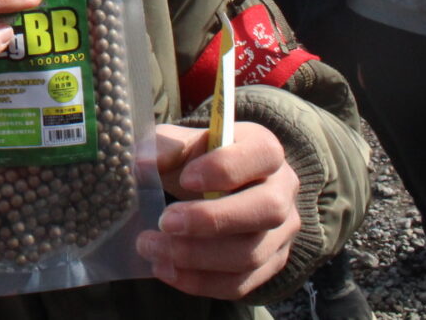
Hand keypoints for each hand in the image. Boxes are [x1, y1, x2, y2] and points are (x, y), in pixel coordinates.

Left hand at [136, 122, 300, 298]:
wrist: (211, 191)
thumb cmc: (195, 161)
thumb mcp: (179, 143)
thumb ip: (164, 147)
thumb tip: (143, 164)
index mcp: (263, 149)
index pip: (263, 154)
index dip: (225, 168)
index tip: (185, 179)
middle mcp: (282, 190)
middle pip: (267, 209)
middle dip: (212, 220)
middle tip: (165, 222)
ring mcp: (281, 232)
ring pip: (251, 253)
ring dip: (196, 256)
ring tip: (152, 248)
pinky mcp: (269, 265)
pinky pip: (240, 283)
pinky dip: (200, 281)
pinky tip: (166, 269)